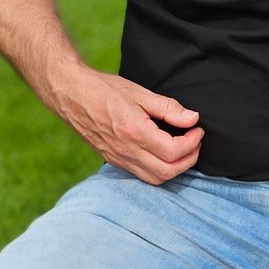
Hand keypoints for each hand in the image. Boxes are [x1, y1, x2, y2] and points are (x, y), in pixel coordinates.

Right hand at [55, 65, 202, 183]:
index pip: (174, 151)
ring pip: (155, 178)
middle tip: (195, 141)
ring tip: (183, 150)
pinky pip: (142, 175)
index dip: (192, 142)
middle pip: (168, 171)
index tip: (197, 129)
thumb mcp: (139, 93)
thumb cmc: (104, 89)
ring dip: (175, 169)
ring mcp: (118, 158)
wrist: (71, 94)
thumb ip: (168, 108)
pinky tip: (163, 154)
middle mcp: (126, 151)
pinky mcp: (113, 160)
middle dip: (189, 160)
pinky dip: (159, 170)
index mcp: (135, 132)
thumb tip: (192, 119)